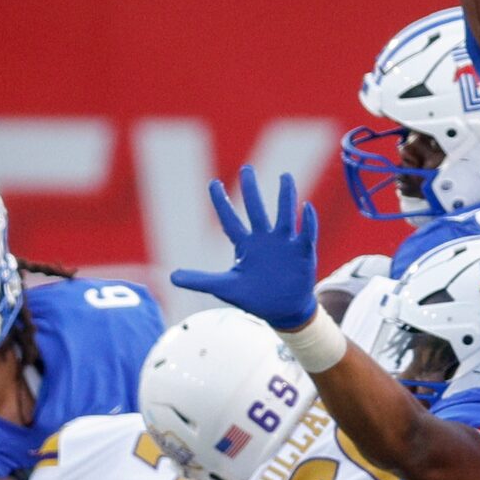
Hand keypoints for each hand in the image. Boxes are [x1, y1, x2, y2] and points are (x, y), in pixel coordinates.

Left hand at [174, 167, 322, 329]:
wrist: (282, 310)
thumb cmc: (254, 297)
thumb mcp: (225, 287)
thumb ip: (200, 280)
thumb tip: (171, 277)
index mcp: (245, 245)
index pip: (230, 220)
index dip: (221, 203)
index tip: (212, 183)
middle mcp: (264, 239)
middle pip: (256, 210)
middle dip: (251, 190)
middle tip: (246, 169)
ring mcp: (284, 243)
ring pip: (285, 214)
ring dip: (286, 196)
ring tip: (285, 176)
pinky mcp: (302, 252)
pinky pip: (306, 233)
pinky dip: (308, 221)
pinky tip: (306, 207)